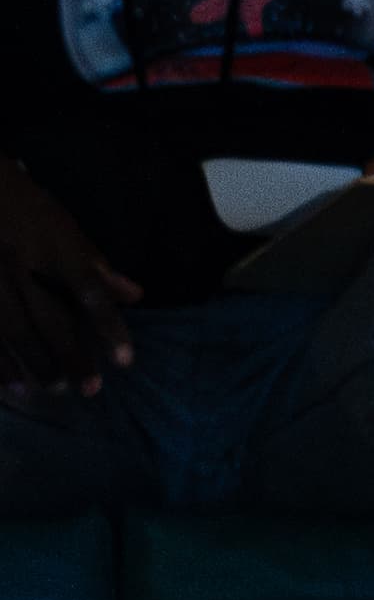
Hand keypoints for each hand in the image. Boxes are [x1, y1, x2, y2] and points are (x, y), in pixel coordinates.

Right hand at [0, 159, 140, 395]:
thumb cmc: (26, 208)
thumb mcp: (65, 227)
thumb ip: (96, 264)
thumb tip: (135, 295)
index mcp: (56, 247)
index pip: (89, 291)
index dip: (109, 326)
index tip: (125, 361)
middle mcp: (23, 262)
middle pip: (48, 317)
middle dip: (69, 356)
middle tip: (88, 390)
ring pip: (10, 328)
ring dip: (31, 363)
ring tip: (51, 389)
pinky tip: (6, 385)